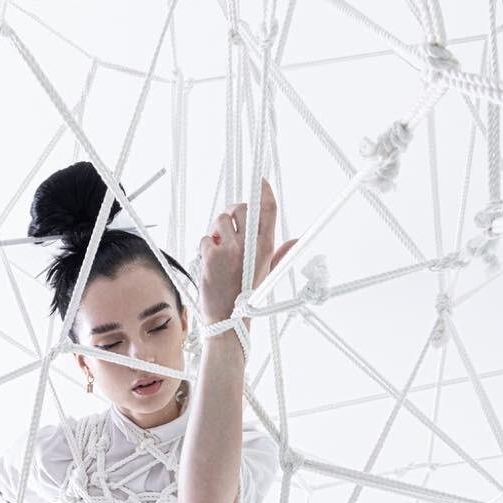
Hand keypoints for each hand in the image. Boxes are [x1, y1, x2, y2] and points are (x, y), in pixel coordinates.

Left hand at [198, 178, 296, 324]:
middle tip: (229, 224)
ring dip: (217, 230)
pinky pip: (205, 238)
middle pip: (242, 208)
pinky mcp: (211, 256)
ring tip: (220, 249)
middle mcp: (250, 247)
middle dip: (233, 211)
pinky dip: (206, 247)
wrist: (227, 321)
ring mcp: (230, 251)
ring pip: (220, 220)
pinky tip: (210, 262)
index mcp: (266, 248)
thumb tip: (296, 241)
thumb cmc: (247, 297)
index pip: (268, 210)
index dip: (264, 191)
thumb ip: (280, 253)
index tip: (260, 181)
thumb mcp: (268, 273)